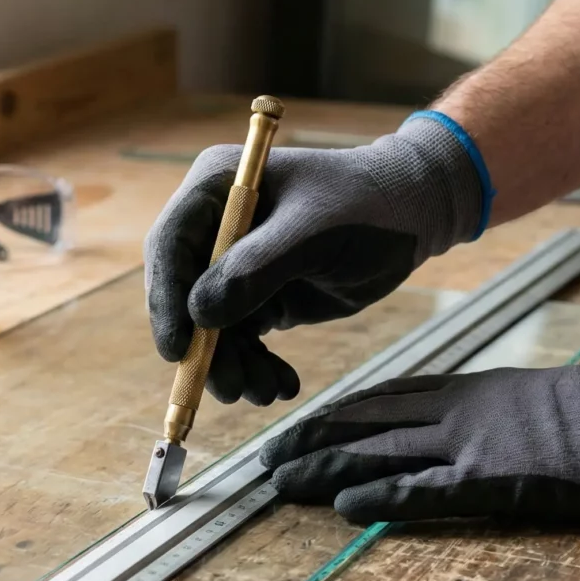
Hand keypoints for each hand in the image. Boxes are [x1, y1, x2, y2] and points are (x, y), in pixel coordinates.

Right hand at [144, 114, 487, 405]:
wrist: (413, 213)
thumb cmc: (365, 205)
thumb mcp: (312, 233)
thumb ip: (255, 270)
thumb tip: (199, 314)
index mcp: (216, 187)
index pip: (170, 245)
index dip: (166, 299)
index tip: (178, 351)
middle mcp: (215, 225)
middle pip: (184, 294)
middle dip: (204, 347)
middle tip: (229, 389)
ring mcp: (234, 263)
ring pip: (211, 326)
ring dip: (233, 365)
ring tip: (266, 392)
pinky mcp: (258, 294)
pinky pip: (241, 339)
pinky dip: (257, 365)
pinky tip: (283, 383)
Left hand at [264, 337, 579, 522]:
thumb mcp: (537, 401)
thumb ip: (492, 412)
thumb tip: (462, 427)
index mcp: (471, 389)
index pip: (383, 399)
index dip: (333, 416)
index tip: (297, 429)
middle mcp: (461, 410)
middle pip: (366, 422)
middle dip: (310, 441)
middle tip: (263, 460)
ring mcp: (476, 443)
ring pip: (378, 453)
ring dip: (323, 469)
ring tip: (277, 484)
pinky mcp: (496, 479)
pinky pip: (425, 490)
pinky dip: (380, 499)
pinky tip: (342, 508)